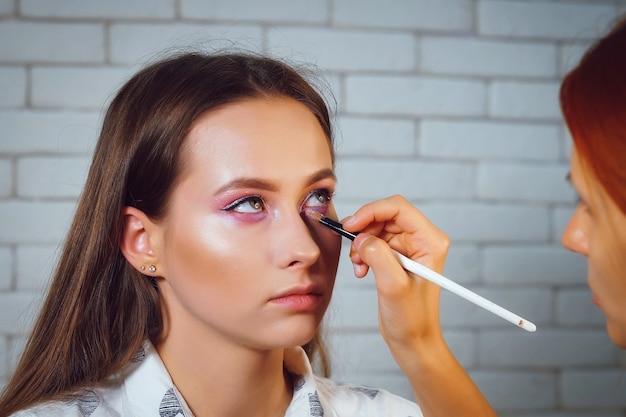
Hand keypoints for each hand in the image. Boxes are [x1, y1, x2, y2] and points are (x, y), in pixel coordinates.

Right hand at [342, 195, 449, 353]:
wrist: (413, 341)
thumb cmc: (412, 319)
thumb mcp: (393, 286)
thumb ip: (378, 256)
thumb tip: (361, 238)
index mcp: (430, 241)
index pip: (398, 208)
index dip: (371, 211)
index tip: (351, 226)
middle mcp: (422, 240)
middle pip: (385, 216)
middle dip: (364, 230)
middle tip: (352, 248)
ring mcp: (409, 248)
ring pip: (377, 229)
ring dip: (362, 244)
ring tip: (358, 265)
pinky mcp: (397, 258)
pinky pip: (374, 243)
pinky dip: (363, 253)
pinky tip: (361, 270)